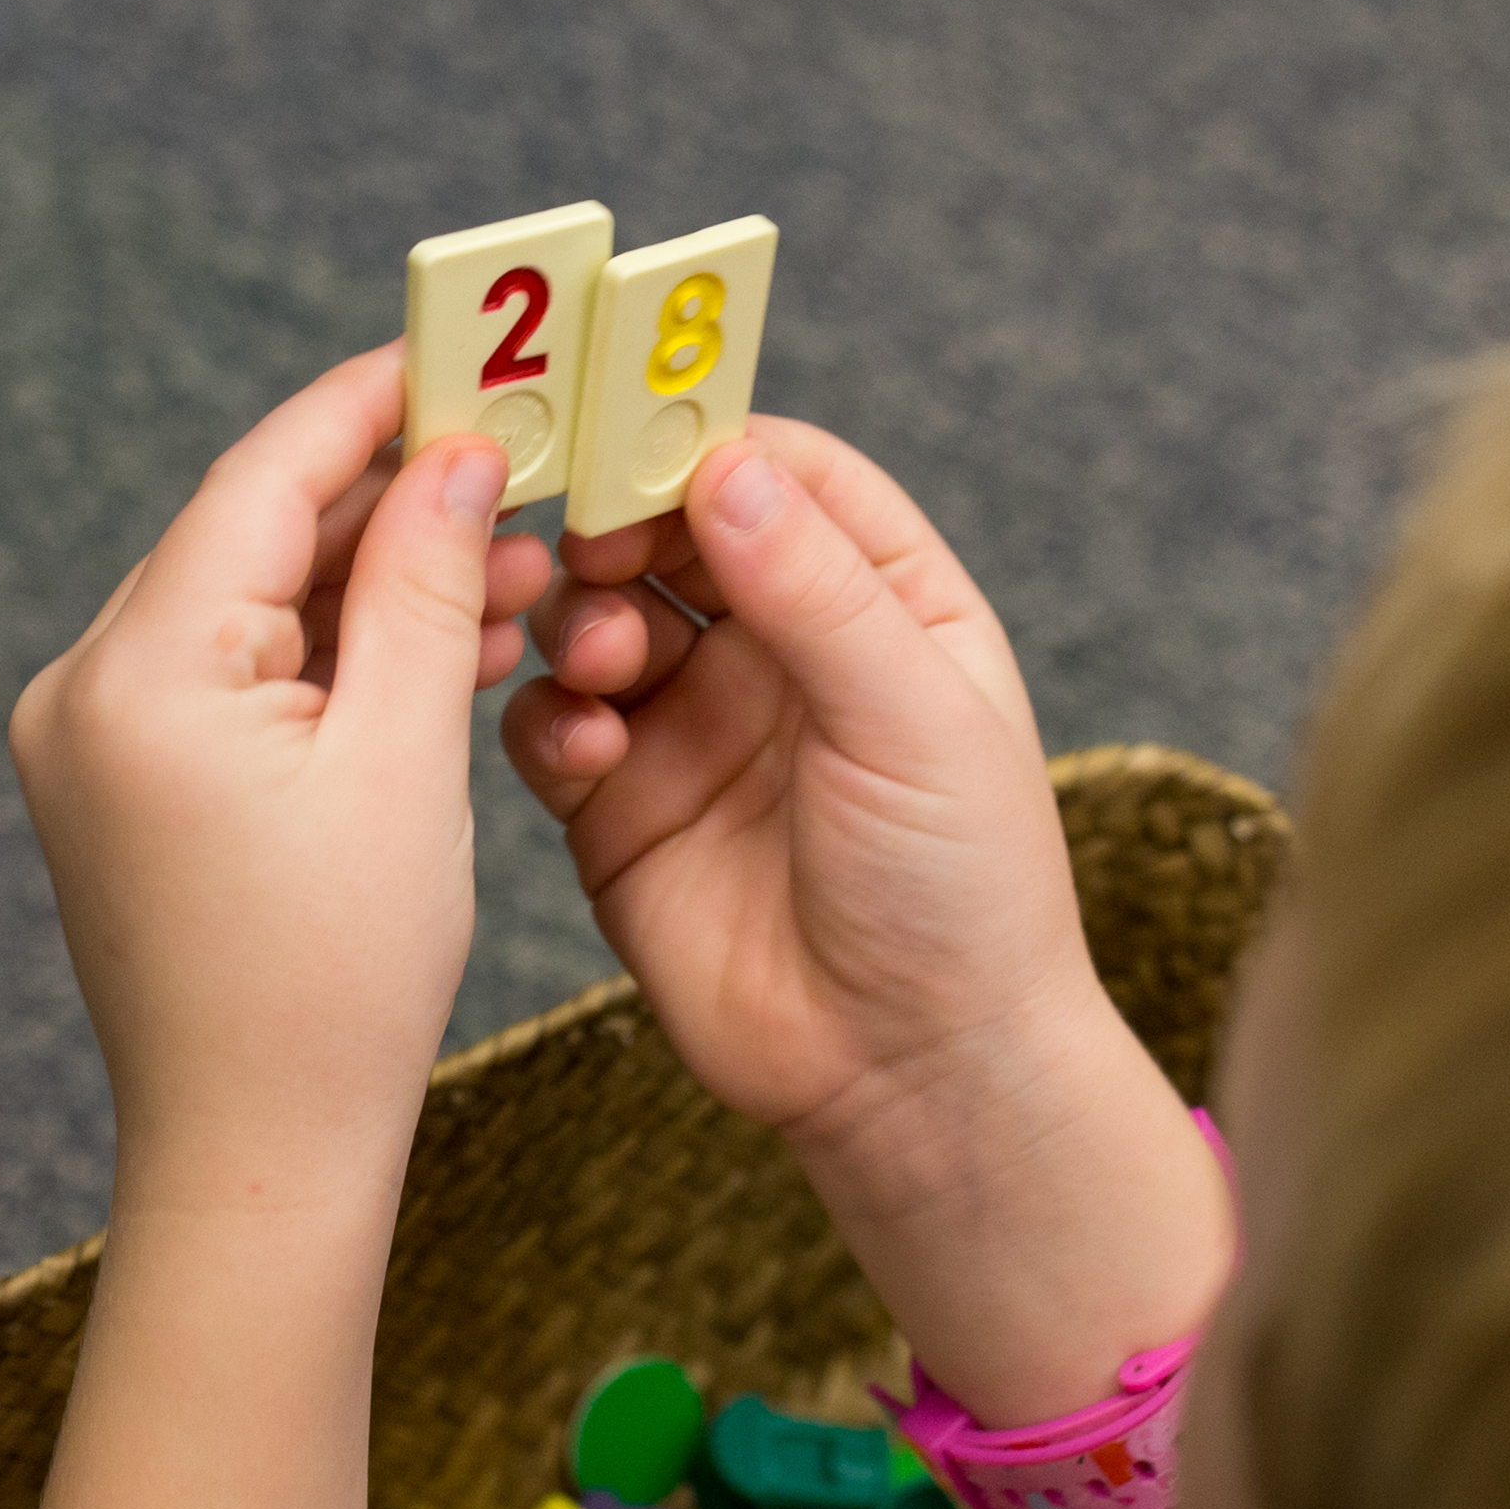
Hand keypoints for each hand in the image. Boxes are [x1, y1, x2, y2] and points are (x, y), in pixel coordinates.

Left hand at [11, 347, 555, 1223]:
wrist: (255, 1160)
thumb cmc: (334, 982)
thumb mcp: (405, 761)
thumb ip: (429, 587)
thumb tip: (459, 456)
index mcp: (135, 670)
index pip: (261, 481)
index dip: (369, 406)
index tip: (464, 353)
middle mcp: (83, 688)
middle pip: (252, 538)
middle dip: (394, 502)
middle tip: (525, 465)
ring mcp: (91, 742)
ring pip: (253, 609)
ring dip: (377, 585)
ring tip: (517, 573)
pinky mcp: (122, 790)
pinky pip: (236, 680)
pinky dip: (334, 661)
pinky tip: (445, 646)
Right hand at [504, 419, 1108, 1143]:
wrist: (913, 1075)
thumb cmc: (961, 892)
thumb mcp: (912, 717)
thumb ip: (815, 588)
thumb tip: (722, 464)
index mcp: (881, 601)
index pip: (784, 474)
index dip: (705, 444)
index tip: (632, 433)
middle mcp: (780, 650)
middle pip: (668, 533)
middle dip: (619, 527)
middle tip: (595, 547)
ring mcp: (693, 726)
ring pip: (597, 619)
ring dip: (582, 618)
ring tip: (606, 662)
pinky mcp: (621, 808)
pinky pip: (551, 724)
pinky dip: (548, 714)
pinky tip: (586, 746)